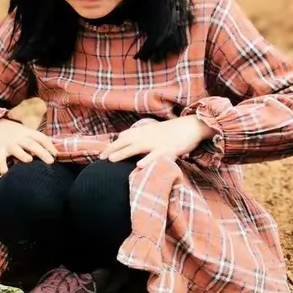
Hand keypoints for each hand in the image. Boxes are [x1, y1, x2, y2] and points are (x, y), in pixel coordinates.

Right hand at [0, 118, 57, 175]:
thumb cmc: (14, 132)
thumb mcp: (26, 132)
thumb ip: (36, 140)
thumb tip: (52, 152)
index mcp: (28, 133)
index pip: (41, 138)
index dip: (50, 146)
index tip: (56, 155)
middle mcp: (19, 138)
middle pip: (32, 144)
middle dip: (41, 152)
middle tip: (50, 161)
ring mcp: (8, 144)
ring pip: (16, 149)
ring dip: (22, 154)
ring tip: (29, 160)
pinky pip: (0, 159)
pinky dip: (2, 165)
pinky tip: (5, 173)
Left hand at [99, 115, 214, 168]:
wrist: (191, 126)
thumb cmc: (173, 131)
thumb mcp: (155, 131)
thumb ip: (142, 136)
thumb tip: (128, 141)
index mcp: (144, 131)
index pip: (124, 136)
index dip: (112, 144)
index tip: (102, 153)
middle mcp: (148, 136)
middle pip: (126, 141)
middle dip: (112, 150)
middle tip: (100, 158)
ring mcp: (157, 143)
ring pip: (136, 147)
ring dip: (123, 153)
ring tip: (112, 160)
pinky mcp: (168, 150)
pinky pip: (156, 156)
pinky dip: (147, 160)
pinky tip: (139, 166)